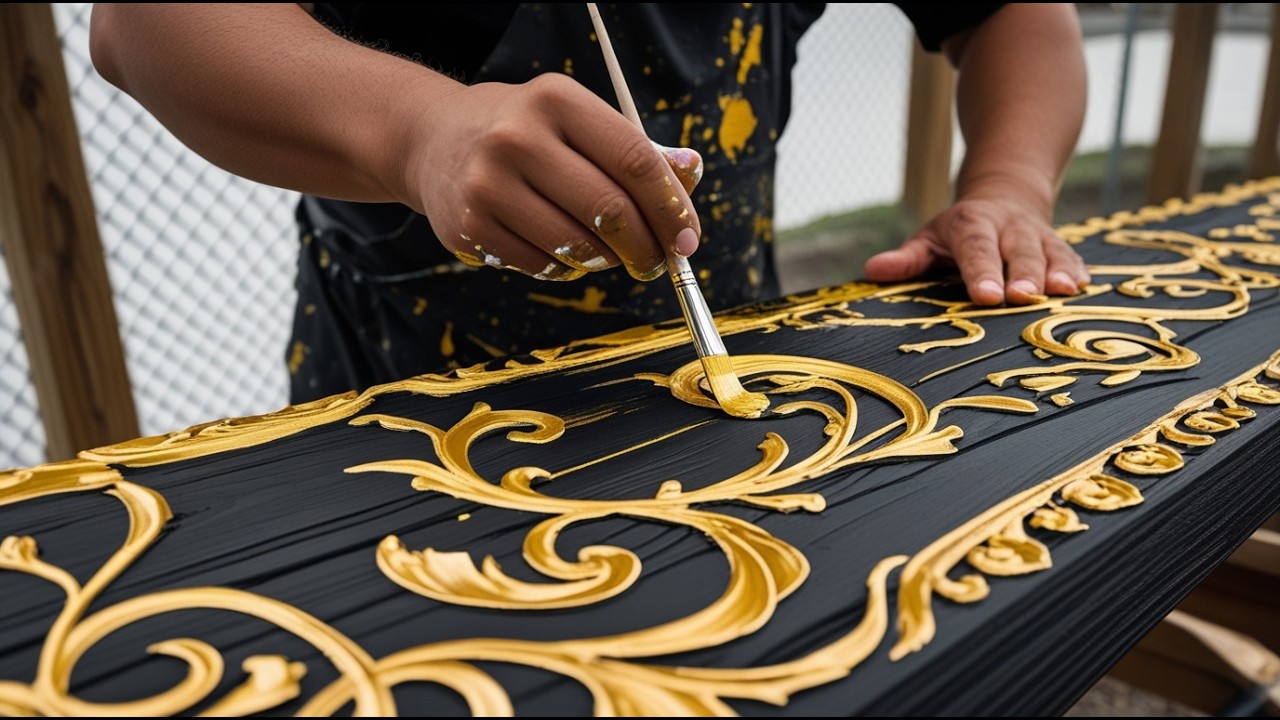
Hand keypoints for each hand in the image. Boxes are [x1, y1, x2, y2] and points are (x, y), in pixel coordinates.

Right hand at [404, 73, 701, 281]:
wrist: (435, 140)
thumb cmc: (528, 132)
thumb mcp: (579, 121)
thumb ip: (637, 149)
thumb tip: (691, 171)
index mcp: (556, 101)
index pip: (634, 161)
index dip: (671, 208)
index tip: (688, 240)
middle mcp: (517, 138)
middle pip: (610, 211)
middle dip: (646, 247)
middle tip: (657, 263)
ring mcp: (487, 185)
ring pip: (578, 247)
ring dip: (608, 261)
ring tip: (609, 254)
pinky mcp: (469, 228)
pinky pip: (543, 267)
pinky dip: (567, 268)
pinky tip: (562, 250)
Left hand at [863, 196, 1089, 305]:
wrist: (1005, 197)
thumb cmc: (958, 232)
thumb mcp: (928, 239)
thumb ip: (905, 258)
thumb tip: (872, 270)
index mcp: (972, 225)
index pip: (976, 249)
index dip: (981, 271)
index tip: (985, 295)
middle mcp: (1008, 227)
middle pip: (1018, 250)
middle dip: (1023, 273)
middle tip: (1023, 297)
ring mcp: (1038, 234)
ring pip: (1050, 251)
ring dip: (1057, 271)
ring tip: (1064, 291)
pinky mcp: (1059, 244)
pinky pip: (1071, 255)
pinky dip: (1078, 270)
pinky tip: (1084, 287)